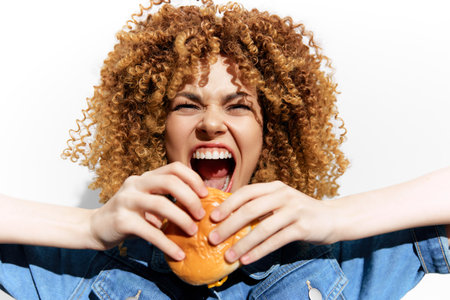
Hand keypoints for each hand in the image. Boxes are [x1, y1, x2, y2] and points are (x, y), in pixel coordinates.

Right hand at [89, 162, 207, 260]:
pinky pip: (150, 232)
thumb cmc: (129, 215)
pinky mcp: (121, 221)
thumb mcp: (147, 200)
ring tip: (193, 232)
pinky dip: (167, 244)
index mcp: (145, 177)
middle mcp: (135, 184)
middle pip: (170, 182)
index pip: (174, 168)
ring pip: (161, 204)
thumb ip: (166, 198)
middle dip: (190, 198)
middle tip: (201, 215)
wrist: (94, 227)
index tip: (205, 194)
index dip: (193, 178)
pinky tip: (179, 254)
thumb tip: (200, 206)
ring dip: (182, 219)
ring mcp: (127, 201)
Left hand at [208, 181, 338, 264]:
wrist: (333, 217)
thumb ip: (261, 205)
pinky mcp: (302, 227)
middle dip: (229, 225)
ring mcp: (294, 210)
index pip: (246, 192)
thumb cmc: (300, 212)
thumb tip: (230, 218)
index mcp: (275, 187)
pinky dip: (259, 251)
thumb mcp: (281, 202)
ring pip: (262, 228)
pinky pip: (275, 241)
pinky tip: (247, 260)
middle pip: (250, 209)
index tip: (212, 218)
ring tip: (228, 255)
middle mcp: (283, 195)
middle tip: (213, 239)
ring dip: (242, 244)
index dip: (228, 204)